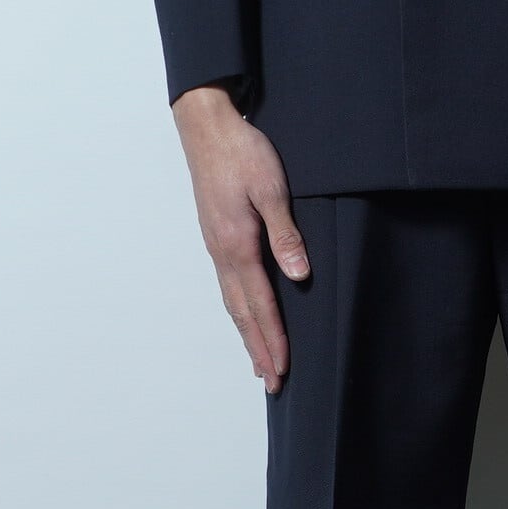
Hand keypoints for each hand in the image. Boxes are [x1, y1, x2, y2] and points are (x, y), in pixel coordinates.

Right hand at [172, 82, 308, 393]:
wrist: (207, 126)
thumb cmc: (242, 152)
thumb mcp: (272, 189)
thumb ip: (286, 234)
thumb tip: (300, 275)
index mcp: (238, 245)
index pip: (260, 304)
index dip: (273, 338)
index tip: (282, 368)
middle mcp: (222, 252)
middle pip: (242, 312)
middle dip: (258, 349)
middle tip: (271, 382)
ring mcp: (215, 245)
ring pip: (232, 301)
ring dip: (247, 334)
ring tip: (259, 361)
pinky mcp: (216, 235)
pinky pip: (228, 284)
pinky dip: (239, 309)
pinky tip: (245, 314)